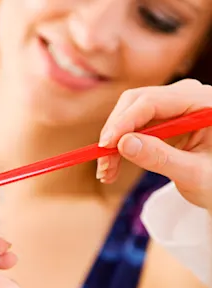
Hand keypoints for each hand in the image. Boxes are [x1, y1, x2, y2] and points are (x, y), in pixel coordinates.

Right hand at [96, 79, 211, 207]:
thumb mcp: (194, 175)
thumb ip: (161, 158)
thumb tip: (123, 144)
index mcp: (203, 103)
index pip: (151, 101)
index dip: (123, 122)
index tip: (105, 146)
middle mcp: (187, 96)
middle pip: (135, 102)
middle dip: (115, 133)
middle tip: (103, 164)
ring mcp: (174, 104)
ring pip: (129, 113)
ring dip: (114, 142)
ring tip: (106, 172)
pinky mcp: (164, 116)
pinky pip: (133, 125)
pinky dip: (120, 145)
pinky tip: (112, 166)